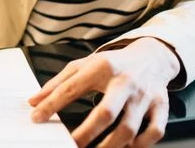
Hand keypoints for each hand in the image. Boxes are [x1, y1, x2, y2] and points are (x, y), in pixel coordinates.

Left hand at [27, 38, 179, 147]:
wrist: (151, 56)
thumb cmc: (113, 64)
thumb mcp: (83, 66)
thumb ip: (58, 83)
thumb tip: (33, 102)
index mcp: (102, 67)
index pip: (72, 88)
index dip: (52, 104)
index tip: (37, 118)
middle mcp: (125, 81)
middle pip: (106, 112)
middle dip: (87, 132)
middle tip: (73, 144)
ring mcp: (145, 95)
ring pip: (129, 127)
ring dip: (111, 145)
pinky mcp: (161, 106)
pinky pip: (154, 132)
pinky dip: (140, 144)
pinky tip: (126, 147)